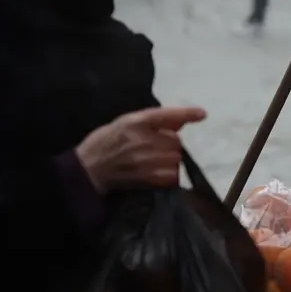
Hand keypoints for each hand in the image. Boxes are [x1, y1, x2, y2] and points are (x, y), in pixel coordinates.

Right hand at [75, 106, 206, 193]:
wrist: (88, 170)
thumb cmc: (105, 143)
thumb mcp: (124, 123)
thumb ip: (151, 121)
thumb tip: (180, 122)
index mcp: (135, 122)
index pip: (166, 115)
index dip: (186, 113)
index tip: (202, 114)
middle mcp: (143, 140)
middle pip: (176, 140)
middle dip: (169, 143)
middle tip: (154, 147)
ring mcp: (146, 160)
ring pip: (176, 157)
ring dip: (170, 159)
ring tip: (153, 160)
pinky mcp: (149, 178)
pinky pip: (173, 175)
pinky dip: (169, 174)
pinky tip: (156, 171)